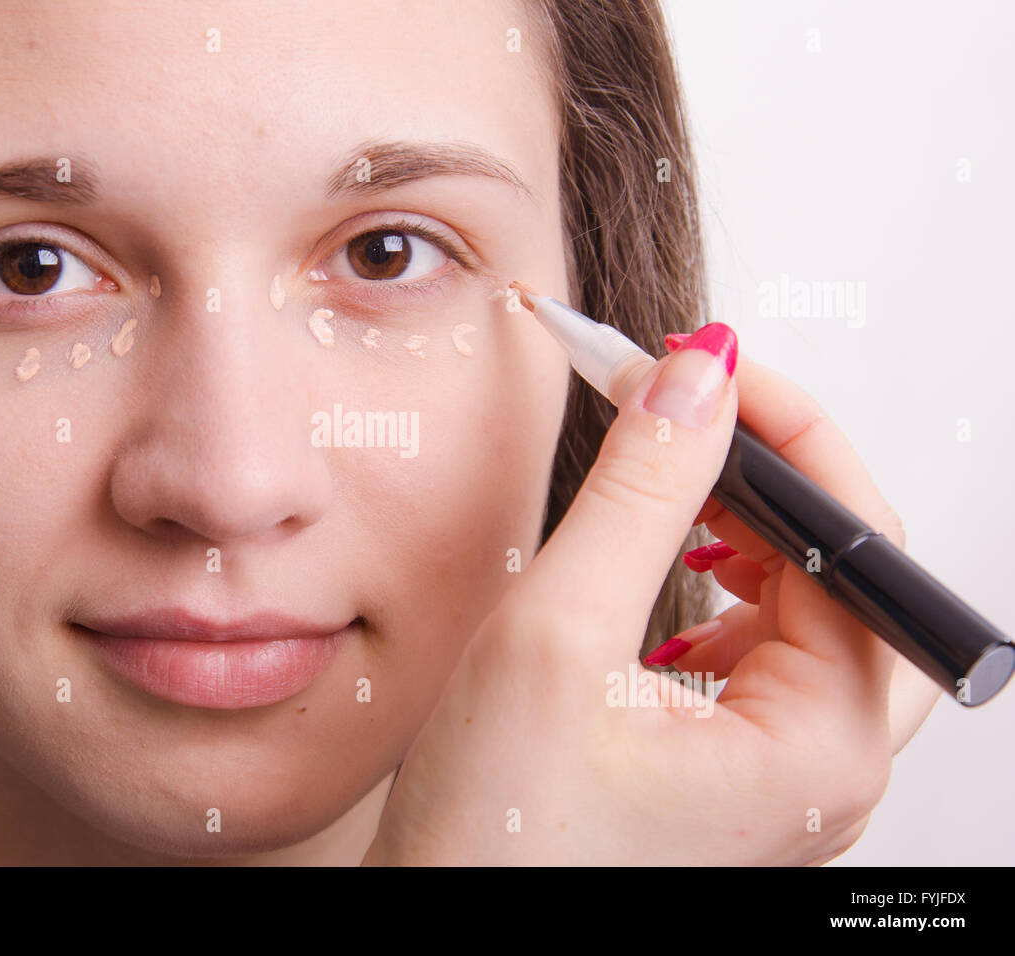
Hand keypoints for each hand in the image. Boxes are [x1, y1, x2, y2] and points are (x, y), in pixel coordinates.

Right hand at [364, 324, 940, 864]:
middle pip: (850, 579)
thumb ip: (640, 496)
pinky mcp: (735, 775)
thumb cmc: (494, 844)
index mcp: (819, 749)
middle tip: (689, 423)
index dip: (786, 432)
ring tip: (670, 499)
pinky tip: (662, 587)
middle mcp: (824, 771)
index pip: (858, 545)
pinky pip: (764, 657)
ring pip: (810, 613)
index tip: (708, 367)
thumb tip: (696, 382)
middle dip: (771, 484)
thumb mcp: (557, 639)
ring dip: (746, 537)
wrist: (441, 938)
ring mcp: (782, 778)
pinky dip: (720, 595)